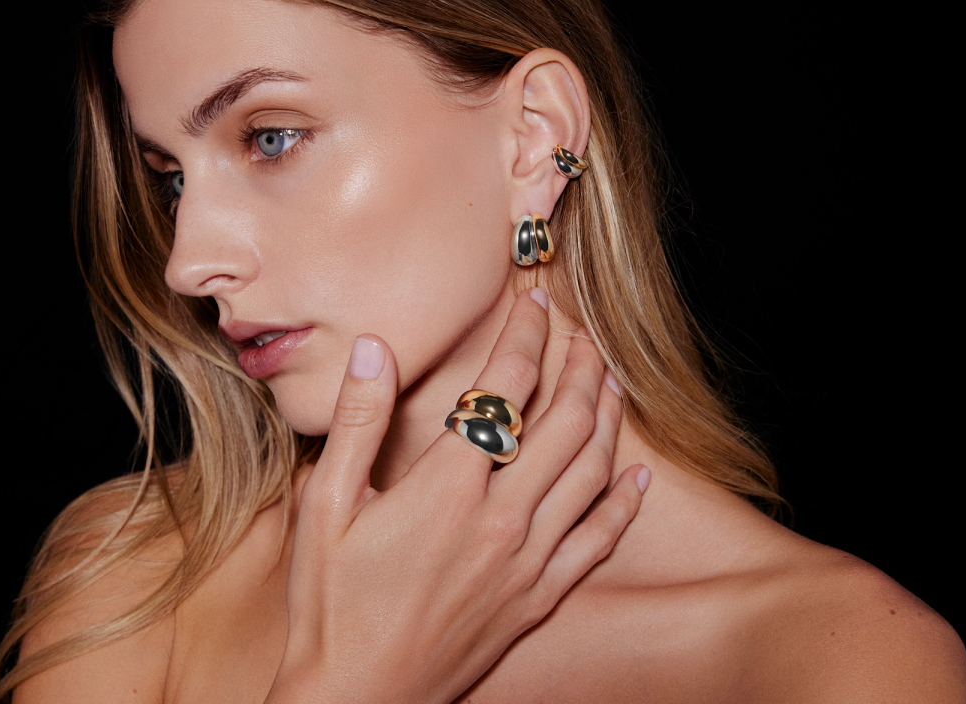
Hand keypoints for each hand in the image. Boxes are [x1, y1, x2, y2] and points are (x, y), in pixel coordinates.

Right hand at [267, 289, 648, 702]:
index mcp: (446, 487)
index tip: (534, 301)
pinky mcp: (536, 598)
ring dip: (606, 418)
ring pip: (588, 472)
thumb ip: (358, 422)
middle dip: (578, 366)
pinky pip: (596, 543)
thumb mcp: (326, 506)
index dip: (524, 335)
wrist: (357, 700)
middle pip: (562, 421)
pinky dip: (622, 505)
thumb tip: (373, 348)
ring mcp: (525, 560)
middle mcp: (499, 518)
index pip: (502, 388)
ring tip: (610, 381)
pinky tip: (639, 478)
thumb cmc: (331, 604)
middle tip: (583, 332)